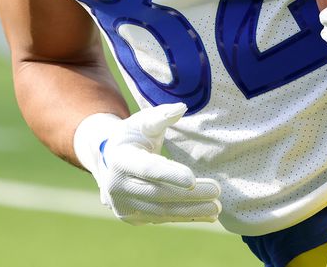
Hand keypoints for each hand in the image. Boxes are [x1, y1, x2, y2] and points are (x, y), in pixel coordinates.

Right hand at [72, 103, 221, 224]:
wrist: (109, 159)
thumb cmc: (133, 136)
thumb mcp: (142, 122)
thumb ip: (161, 116)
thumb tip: (182, 107)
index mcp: (120, 158)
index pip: (147, 169)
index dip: (170, 175)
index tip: (192, 179)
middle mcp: (117, 186)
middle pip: (158, 193)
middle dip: (190, 195)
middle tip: (217, 191)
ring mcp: (123, 205)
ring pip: (161, 211)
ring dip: (191, 210)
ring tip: (216, 207)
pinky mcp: (132, 217)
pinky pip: (161, 218)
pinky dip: (185, 216)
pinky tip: (206, 215)